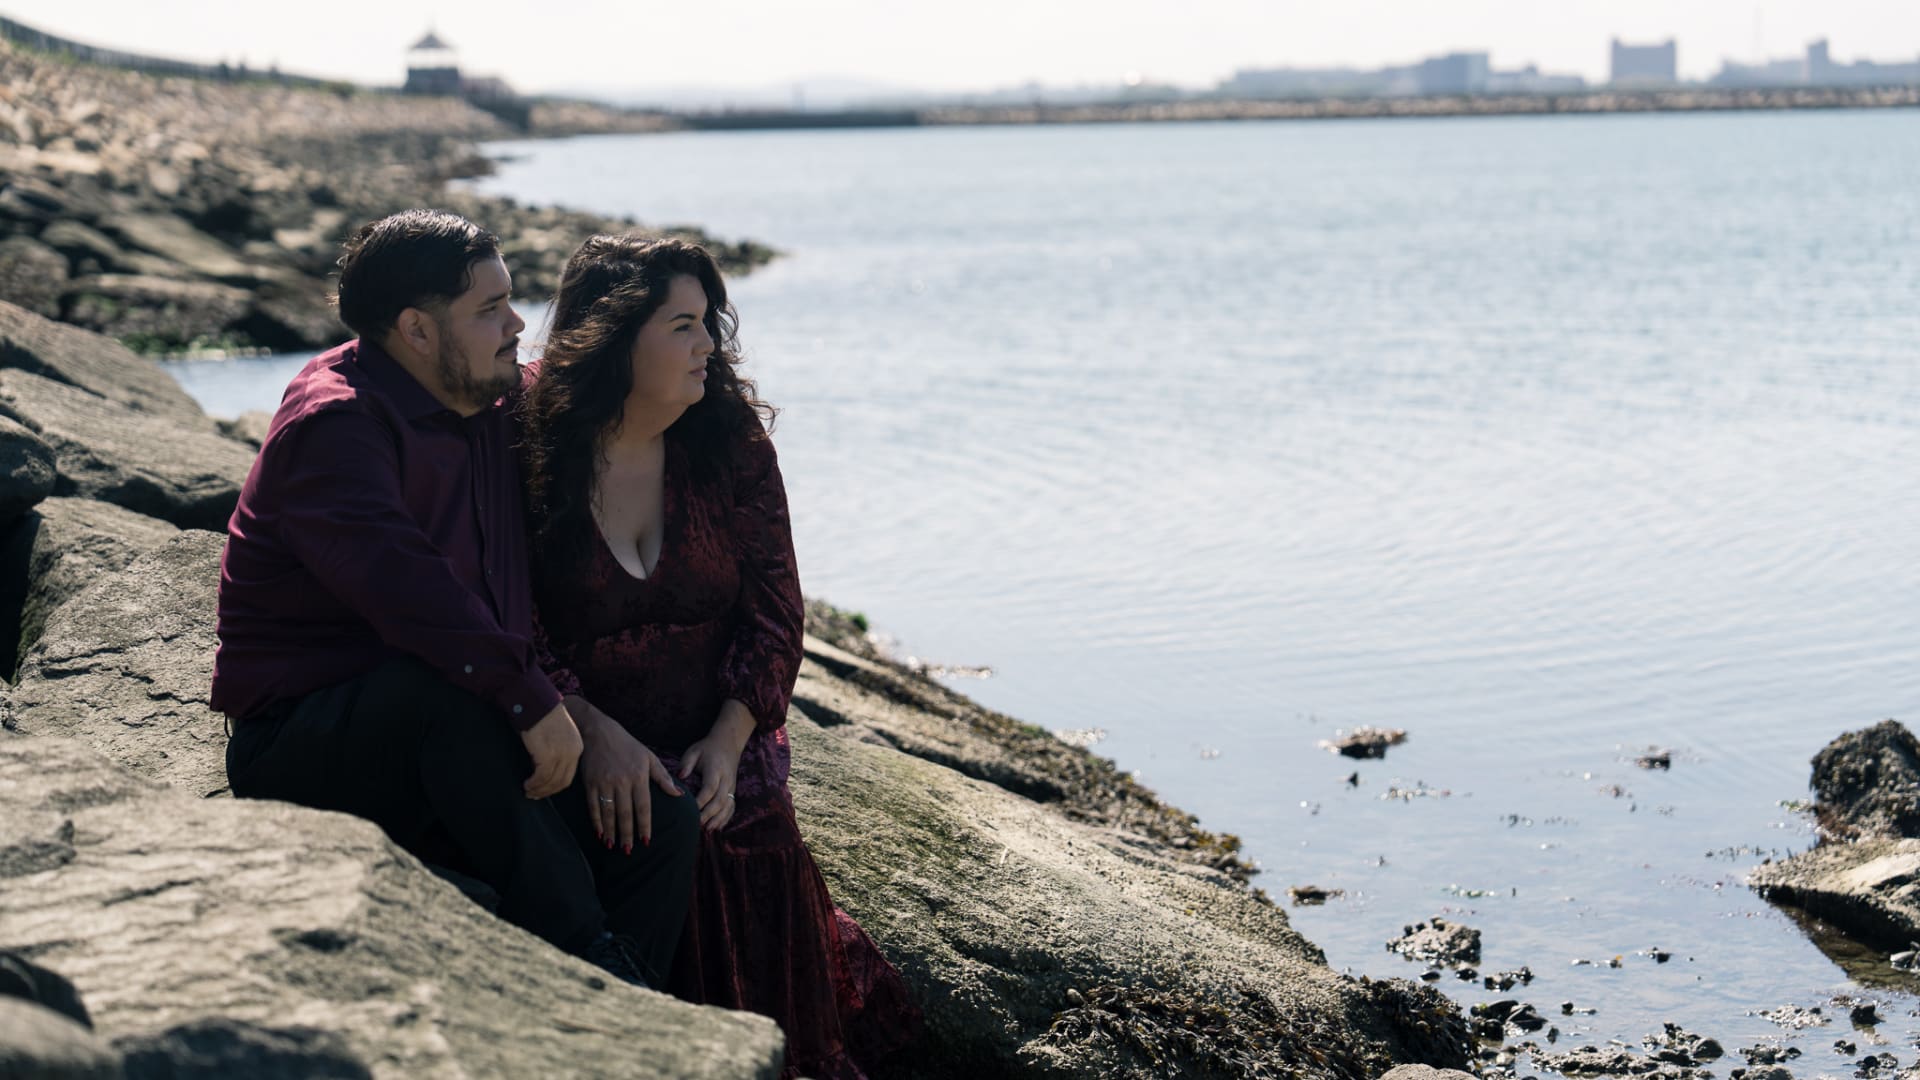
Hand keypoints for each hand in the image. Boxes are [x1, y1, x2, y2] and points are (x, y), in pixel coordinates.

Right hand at [520, 702, 582, 799]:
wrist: (536, 702)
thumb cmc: (542, 716)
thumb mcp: (556, 735)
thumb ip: (554, 752)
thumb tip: (542, 769)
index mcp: (577, 747)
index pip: (569, 774)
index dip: (556, 786)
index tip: (544, 790)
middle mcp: (572, 752)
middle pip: (562, 781)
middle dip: (547, 791)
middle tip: (534, 795)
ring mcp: (561, 754)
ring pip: (551, 782)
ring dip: (538, 789)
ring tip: (528, 791)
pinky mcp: (547, 755)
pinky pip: (541, 777)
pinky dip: (533, 784)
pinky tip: (526, 785)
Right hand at [570, 695, 680, 853]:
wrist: (599, 732)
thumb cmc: (628, 745)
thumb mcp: (649, 757)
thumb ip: (663, 777)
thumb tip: (678, 794)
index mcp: (639, 776)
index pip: (643, 807)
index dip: (644, 825)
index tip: (646, 841)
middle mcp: (622, 781)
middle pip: (626, 813)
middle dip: (627, 834)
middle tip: (628, 850)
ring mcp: (605, 783)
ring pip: (609, 813)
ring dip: (611, 831)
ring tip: (613, 846)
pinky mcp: (590, 783)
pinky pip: (593, 806)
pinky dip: (596, 821)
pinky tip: (599, 833)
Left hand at [679, 700, 756, 832]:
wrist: (728, 743)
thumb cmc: (707, 748)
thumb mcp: (694, 751)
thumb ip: (687, 763)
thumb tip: (680, 777)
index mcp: (715, 770)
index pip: (709, 788)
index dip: (701, 801)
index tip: (690, 810)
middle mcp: (726, 780)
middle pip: (720, 800)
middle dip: (709, 814)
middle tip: (696, 824)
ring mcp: (731, 786)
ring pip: (728, 806)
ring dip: (718, 819)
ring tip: (707, 830)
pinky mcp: (733, 791)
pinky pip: (732, 807)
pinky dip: (725, 818)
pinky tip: (717, 827)